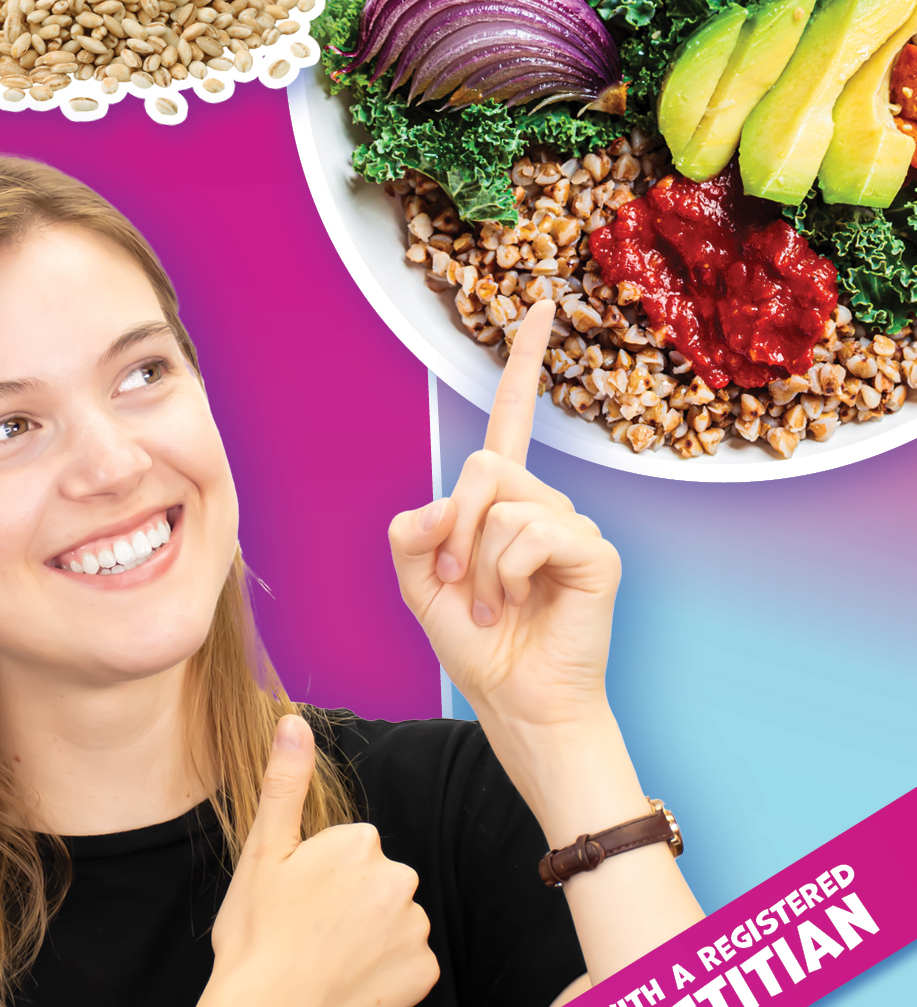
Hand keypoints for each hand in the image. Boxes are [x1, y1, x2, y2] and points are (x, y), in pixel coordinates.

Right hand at [208, 715, 438, 1006]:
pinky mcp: (424, 973)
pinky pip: (411, 960)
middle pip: (380, 879)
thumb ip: (286, 781)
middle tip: (312, 929)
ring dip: (372, 934)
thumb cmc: (256, 933)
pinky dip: (388, 970)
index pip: (355, 846)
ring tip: (329, 957)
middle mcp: (400, 878)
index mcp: (362, 842)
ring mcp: (415, 928)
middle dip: (354, 899)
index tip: (300, 899)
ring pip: (396, 918)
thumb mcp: (263, 850)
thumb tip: (293, 720)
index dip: (324, 873)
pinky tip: (353, 980)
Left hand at [389, 301, 620, 732]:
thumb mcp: (420, 584)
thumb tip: (437, 504)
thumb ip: (411, 535)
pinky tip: (518, 604)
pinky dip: (507, 573)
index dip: (525, 363)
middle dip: (455, 528)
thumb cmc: (475, 643)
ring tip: (493, 606)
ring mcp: (571, 524)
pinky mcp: (595, 551)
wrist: (515, 700)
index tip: (541, 306)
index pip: (512, 418)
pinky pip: (534, 532)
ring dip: (478, 565)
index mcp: (503, 501)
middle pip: (484, 464)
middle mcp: (542, 501)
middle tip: (457, 582)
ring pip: (503, 503)